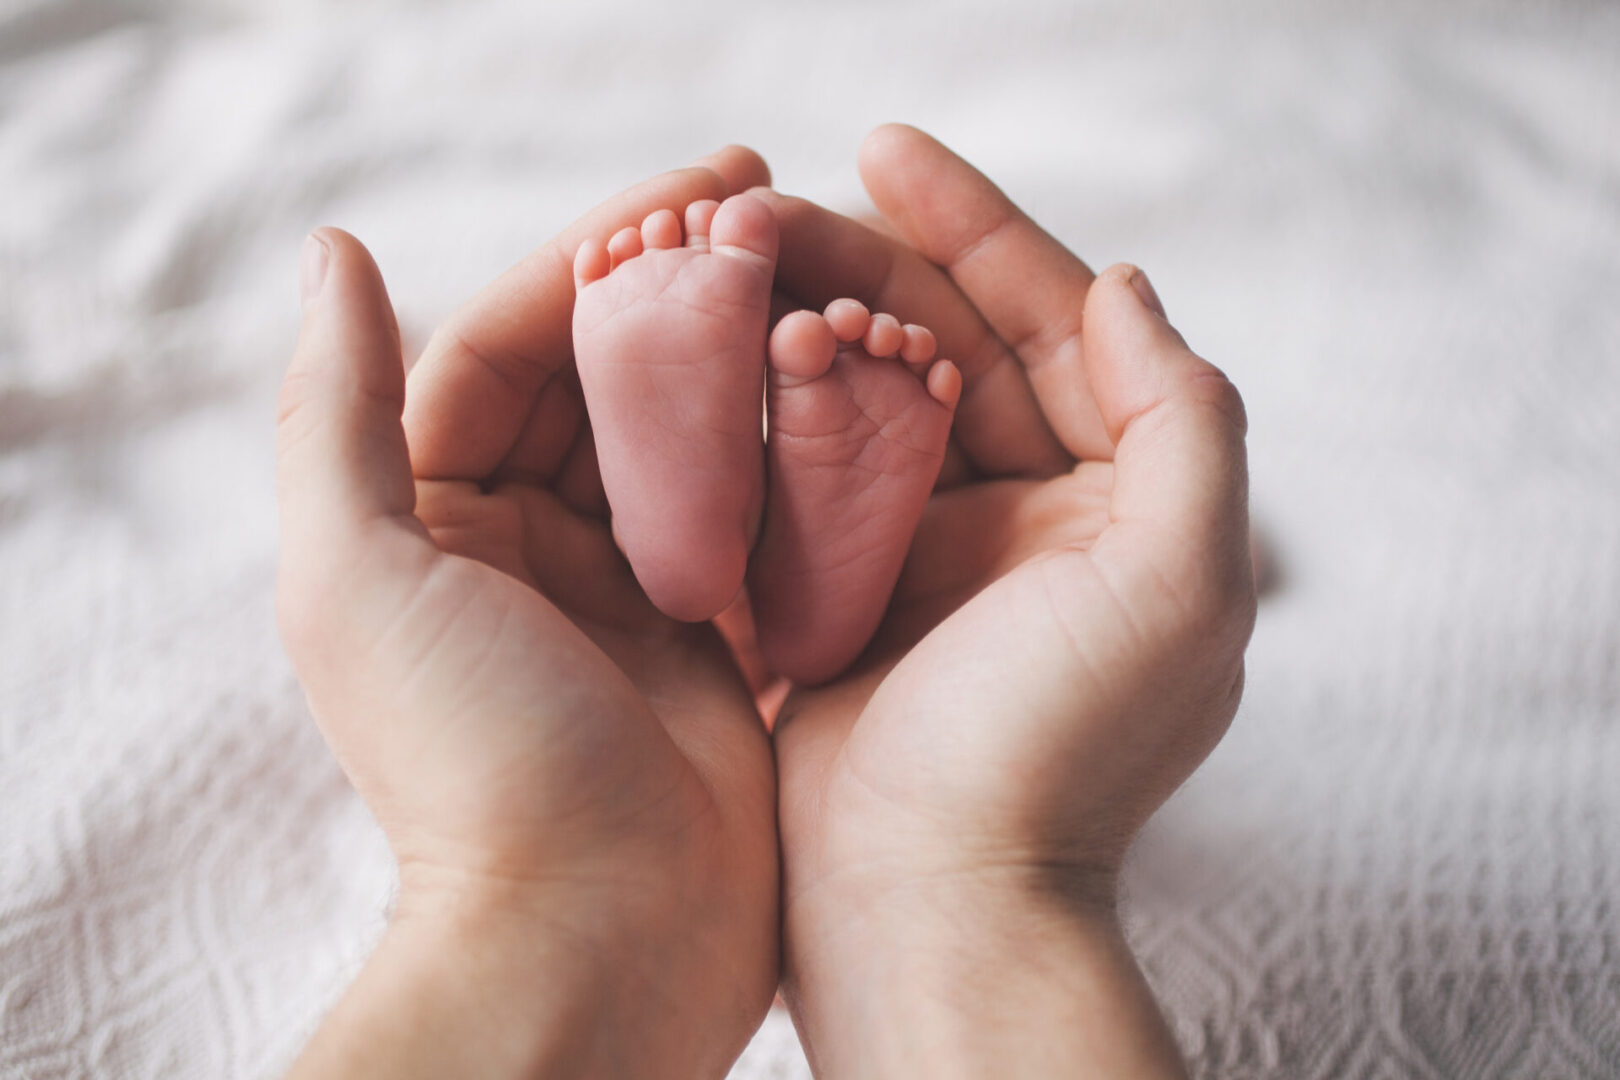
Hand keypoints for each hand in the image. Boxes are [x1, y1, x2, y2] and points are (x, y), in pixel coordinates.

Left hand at [275, 150, 778, 1078]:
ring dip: (745, 356)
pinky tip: (851, 391)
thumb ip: (336, 413)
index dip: (594, 254)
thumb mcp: (360, 578)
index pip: (508, 342)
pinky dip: (793, 450)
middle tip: (777, 208)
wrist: (596, 940)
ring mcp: (630, 589)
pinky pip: (754, 513)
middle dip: (680, 289)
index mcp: (436, 515)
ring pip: (690, 434)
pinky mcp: (715, 637)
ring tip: (823, 281)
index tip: (698, 190)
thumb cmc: (471, 764)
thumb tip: (335, 251)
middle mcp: (529, 543)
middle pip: (606, 376)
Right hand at [753, 126, 1255, 1075]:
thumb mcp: (1179, 581)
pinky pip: (798, 472)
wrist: (931, 905)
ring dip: (800, 325)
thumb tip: (1126, 285)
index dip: (976, 227)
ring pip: (861, 398)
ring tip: (726, 264)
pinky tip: (707, 360)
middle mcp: (1026, 514)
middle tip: (765, 204)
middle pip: (942, 345)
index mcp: (1115, 498)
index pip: (1049, 323)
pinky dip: (759, 413)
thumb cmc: (1055, 752)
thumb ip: (1183, 420)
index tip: (884, 148)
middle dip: (862, 264)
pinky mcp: (841, 594)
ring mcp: (927, 552)